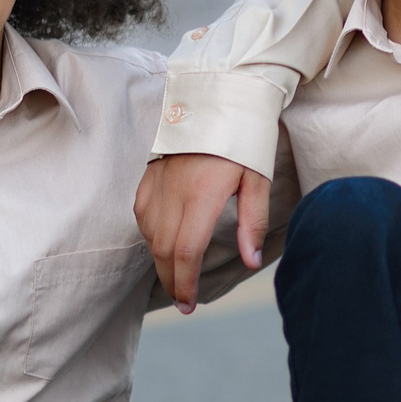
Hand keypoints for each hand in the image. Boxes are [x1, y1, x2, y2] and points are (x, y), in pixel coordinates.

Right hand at [134, 153, 269, 311]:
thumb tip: (251, 261)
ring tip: (176, 277)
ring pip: (150, 235)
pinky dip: (150, 235)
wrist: (219, 97)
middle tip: (183, 302)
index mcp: (202, 194)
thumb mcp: (258, 179)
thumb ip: (252, 223)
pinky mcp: (149, 175)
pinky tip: (162, 244)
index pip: (186, 251)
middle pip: (164, 250)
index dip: (185, 282)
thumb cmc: (245, 138)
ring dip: (161, 261)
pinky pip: (141, 214)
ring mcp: (157, 183)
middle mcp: (174, 191)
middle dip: (172, 281)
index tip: (189, 304)